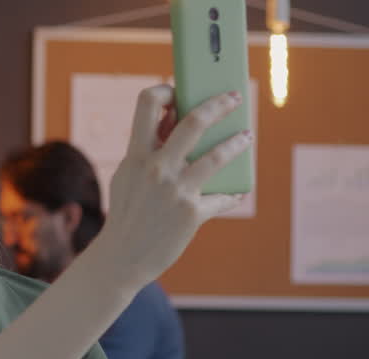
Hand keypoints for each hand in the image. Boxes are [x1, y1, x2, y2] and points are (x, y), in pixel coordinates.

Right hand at [90, 85, 252, 288]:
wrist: (121, 258)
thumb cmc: (127, 213)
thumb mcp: (128, 177)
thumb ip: (148, 150)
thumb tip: (176, 123)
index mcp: (137, 155)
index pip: (146, 103)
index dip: (164, 90)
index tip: (178, 90)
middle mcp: (157, 169)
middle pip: (194, 121)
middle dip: (219, 104)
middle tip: (234, 98)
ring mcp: (176, 191)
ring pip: (217, 156)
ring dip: (238, 142)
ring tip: (246, 136)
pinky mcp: (192, 213)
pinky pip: (220, 197)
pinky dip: (231, 194)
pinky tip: (239, 190)